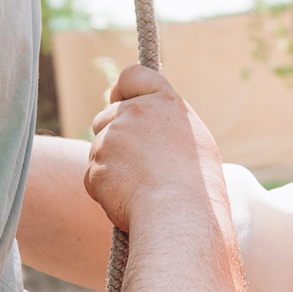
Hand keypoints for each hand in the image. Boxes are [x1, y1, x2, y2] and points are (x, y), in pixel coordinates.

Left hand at [85, 65, 218, 232]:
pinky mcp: (95, 166)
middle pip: (107, 117)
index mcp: (163, 101)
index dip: (122, 89)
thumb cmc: (199, 187)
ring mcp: (110, 138)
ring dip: (111, 166)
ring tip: (142, 188)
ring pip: (98, 149)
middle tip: (138, 166)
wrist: (180, 216)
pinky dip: (105, 190)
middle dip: (113, 138)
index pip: (133, 75)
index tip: (119, 101)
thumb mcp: (195, 143)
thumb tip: (144, 127)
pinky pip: (93, 176)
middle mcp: (133, 113)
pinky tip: (130, 201)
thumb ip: (165, 125)